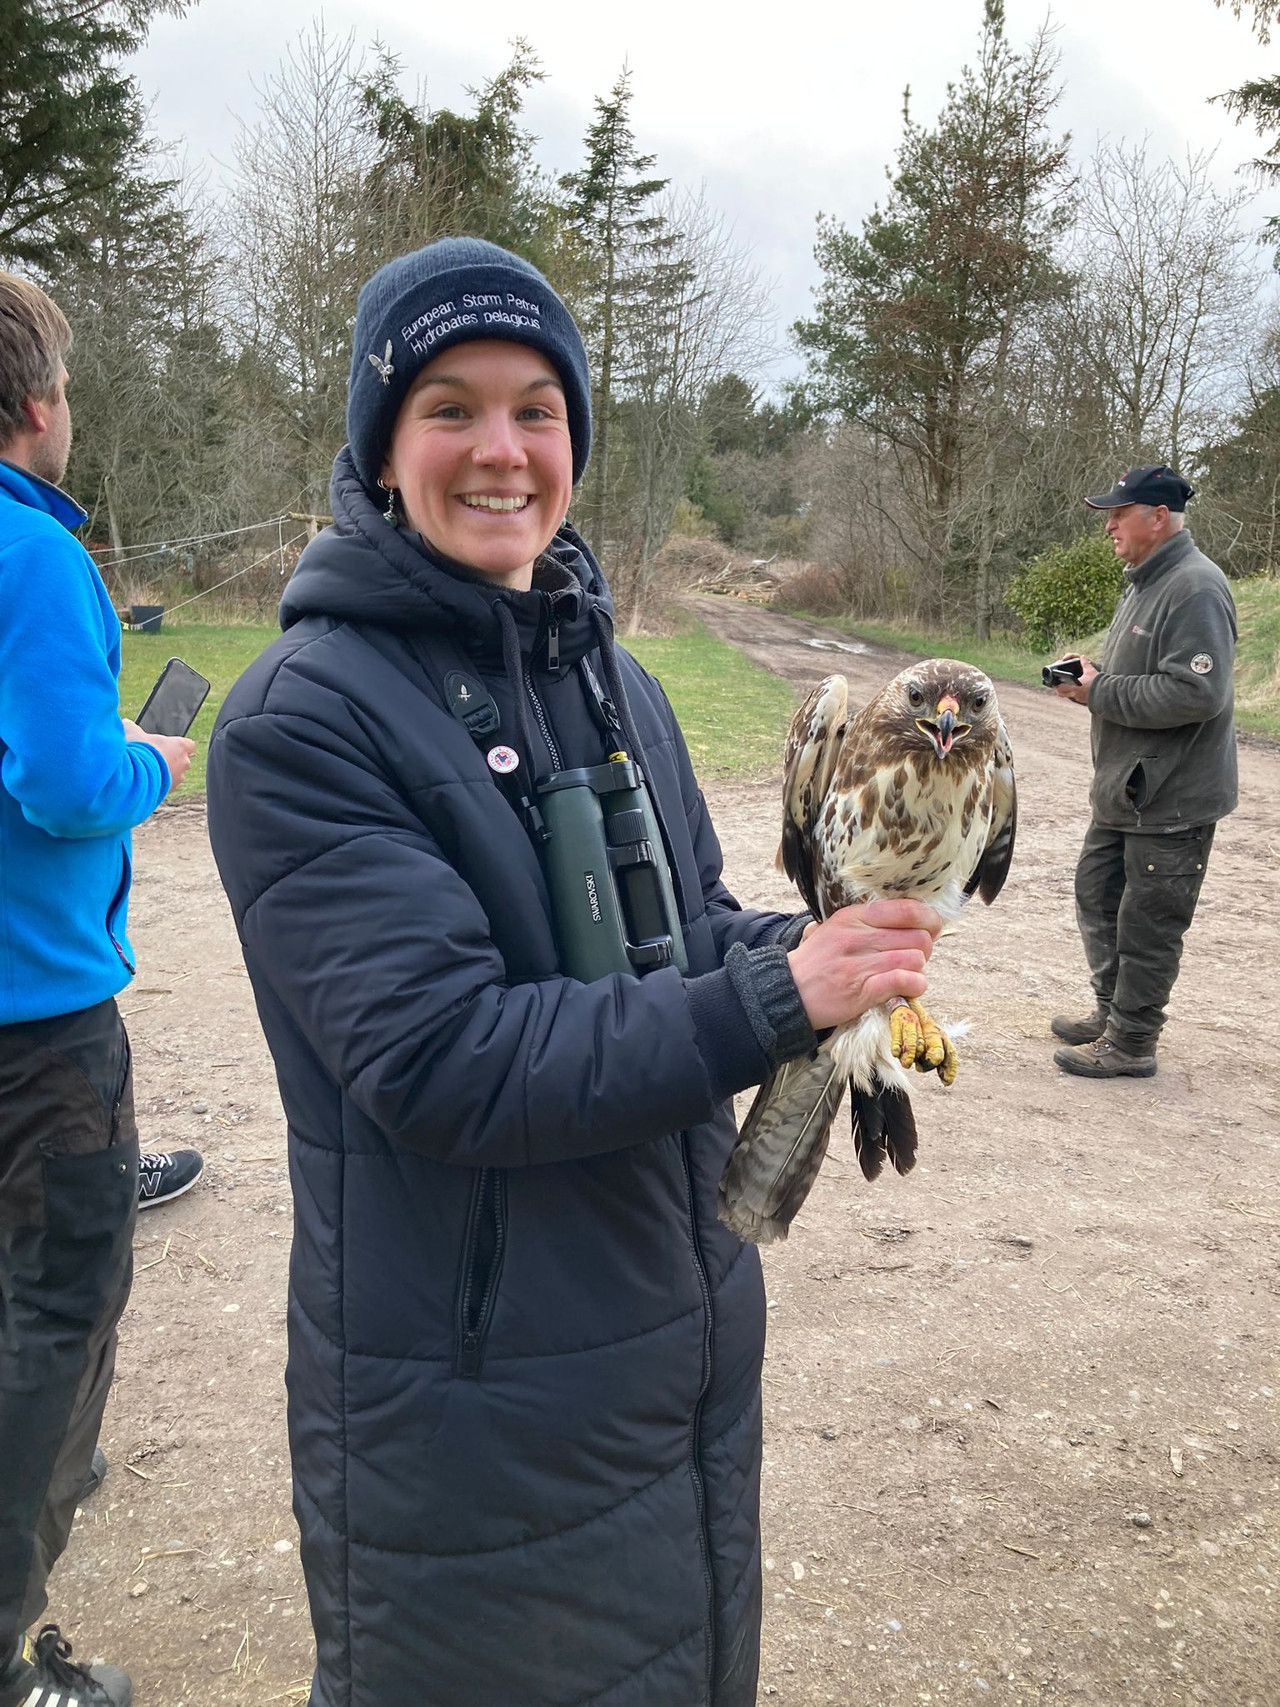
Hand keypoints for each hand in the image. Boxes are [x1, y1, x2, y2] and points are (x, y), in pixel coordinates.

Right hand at [122, 717, 195, 787]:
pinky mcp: (170, 790)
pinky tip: (145, 779)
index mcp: (180, 746)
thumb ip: (132, 727)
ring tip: (147, 770)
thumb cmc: (138, 751)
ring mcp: (178, 778)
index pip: (189, 745)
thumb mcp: (132, 732)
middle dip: (170, 759)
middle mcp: (184, 762)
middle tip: (154, 757)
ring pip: (175, 775)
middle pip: (182, 760)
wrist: (134, 775)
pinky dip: (158, 783)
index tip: (169, 745)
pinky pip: (166, 786)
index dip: (178, 745)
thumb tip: (126, 724)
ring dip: (164, 772)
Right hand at [787, 899, 941, 1030]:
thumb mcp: (835, 929)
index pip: (906, 909)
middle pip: (918, 936)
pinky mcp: (862, 990)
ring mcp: (860, 964)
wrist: (788, 992)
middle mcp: (858, 936)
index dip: (929, 919)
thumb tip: (907, 918)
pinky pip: (905, 981)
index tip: (930, 929)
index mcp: (853, 916)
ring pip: (915, 958)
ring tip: (907, 974)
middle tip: (915, 957)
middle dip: (925, 949)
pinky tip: (908, 988)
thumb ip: (866, 922)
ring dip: (918, 969)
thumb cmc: (816, 962)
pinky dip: (915, 986)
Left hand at [1054, 657, 1097, 705]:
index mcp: (1074, 687)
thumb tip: (1082, 657)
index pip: (1059, 688)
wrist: (1106, 693)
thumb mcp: (1091, 671)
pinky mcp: (1084, 700)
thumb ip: (1085, 664)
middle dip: (1059, 689)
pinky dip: (1074, 693)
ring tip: (1068, 685)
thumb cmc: (1097, 683)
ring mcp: (1079, 698)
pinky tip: (1077, 689)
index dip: (1055, 685)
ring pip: (1068, 696)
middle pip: (1061, 694)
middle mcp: (1075, 694)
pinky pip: (1076, 697)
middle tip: (1059, 684)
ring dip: (1066, 691)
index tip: (1054, 682)